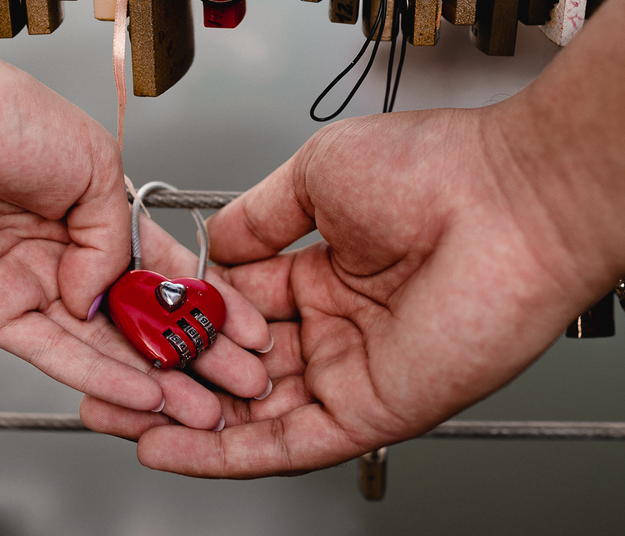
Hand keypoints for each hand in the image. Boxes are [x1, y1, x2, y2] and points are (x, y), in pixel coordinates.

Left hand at [0, 40, 270, 428]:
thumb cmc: (4, 118)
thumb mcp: (95, 165)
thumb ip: (115, 240)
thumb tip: (105, 299)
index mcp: (100, 213)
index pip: (165, 271)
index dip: (208, 303)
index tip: (247, 331)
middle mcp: (70, 254)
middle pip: (141, 318)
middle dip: (192, 353)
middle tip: (239, 383)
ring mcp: (34, 285)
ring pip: (103, 345)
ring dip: (154, 378)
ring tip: (200, 404)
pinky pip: (53, 352)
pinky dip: (99, 375)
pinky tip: (142, 392)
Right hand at [80, 108, 616, 474]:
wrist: (513, 201)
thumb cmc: (439, 171)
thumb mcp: (317, 175)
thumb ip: (259, 219)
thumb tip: (216, 247)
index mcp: (326, 270)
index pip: (238, 308)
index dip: (185, 318)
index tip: (136, 321)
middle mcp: (338, 325)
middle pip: (238, 366)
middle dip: (172, 377)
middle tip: (112, 382)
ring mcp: (353, 371)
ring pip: (253, 412)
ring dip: (185, 422)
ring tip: (118, 419)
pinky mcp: (370, 409)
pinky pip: (287, 442)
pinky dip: (226, 453)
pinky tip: (171, 449)